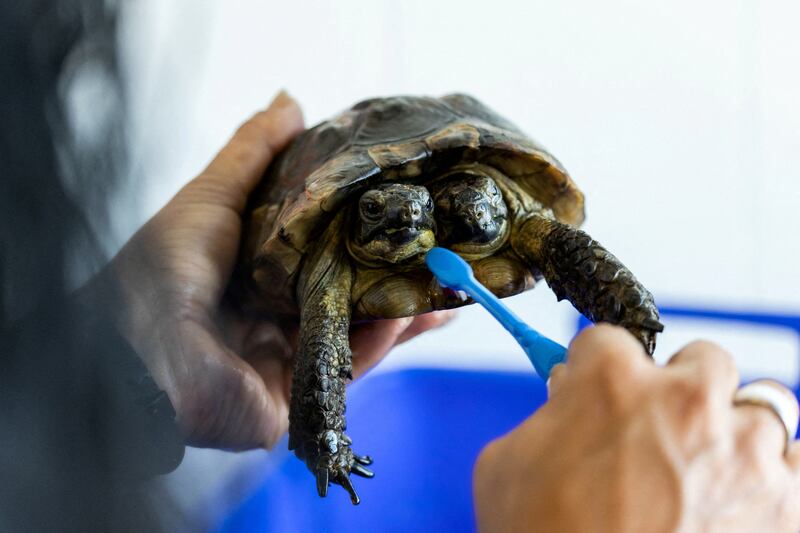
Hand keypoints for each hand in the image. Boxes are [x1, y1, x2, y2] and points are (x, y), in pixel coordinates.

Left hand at [102, 91, 452, 449]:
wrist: (135, 347)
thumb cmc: (163, 267)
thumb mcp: (213, 197)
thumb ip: (254, 153)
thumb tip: (291, 101)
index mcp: (257, 272)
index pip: (324, 252)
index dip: (365, 235)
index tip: (409, 212)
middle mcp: (273, 315)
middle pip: (347, 295)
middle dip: (396, 279)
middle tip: (444, 256)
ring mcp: (285, 358)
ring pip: (355, 333)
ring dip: (401, 312)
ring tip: (447, 288)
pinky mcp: (292, 396)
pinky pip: (344, 369)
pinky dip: (379, 344)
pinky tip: (410, 319)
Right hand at [473, 324, 799, 532]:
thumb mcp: (506, 466)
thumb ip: (545, 418)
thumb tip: (566, 403)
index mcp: (610, 382)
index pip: (608, 339)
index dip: (595, 370)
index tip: (597, 391)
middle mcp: (686, 402)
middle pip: (703, 358)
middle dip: (680, 386)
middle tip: (659, 426)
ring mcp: (744, 453)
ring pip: (763, 404)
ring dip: (734, 429)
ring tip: (707, 468)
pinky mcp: (787, 505)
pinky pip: (799, 465)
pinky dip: (777, 474)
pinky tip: (744, 496)